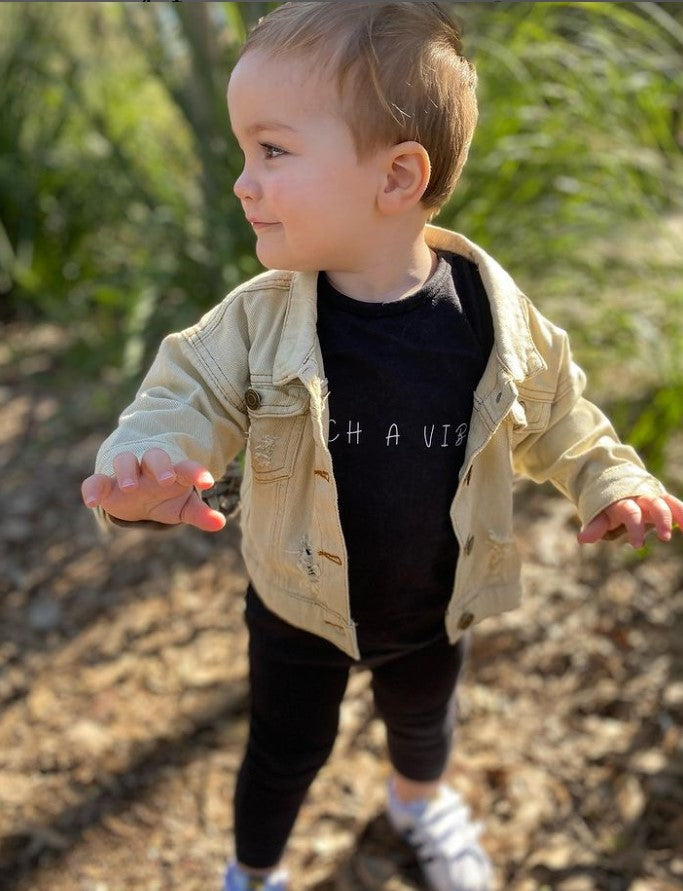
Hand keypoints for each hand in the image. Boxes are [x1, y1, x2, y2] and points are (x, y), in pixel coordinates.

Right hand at [81, 448, 225, 531]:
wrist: (131, 484)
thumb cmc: (161, 493)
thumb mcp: (181, 505)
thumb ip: (199, 513)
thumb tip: (220, 523)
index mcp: (172, 471)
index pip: (187, 468)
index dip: (197, 473)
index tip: (208, 482)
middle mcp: (149, 466)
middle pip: (156, 457)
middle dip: (161, 466)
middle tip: (165, 480)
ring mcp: (126, 471)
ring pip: (125, 461)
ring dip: (127, 471)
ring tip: (130, 487)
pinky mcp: (104, 482)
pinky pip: (95, 481)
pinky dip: (91, 489)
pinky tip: (91, 502)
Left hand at [577, 493, 682, 548]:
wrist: (613, 481)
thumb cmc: (605, 505)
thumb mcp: (597, 515)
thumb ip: (594, 527)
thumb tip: (582, 539)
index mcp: (622, 502)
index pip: (630, 513)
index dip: (634, 529)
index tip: (637, 545)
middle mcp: (639, 497)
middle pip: (654, 504)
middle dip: (661, 520)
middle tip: (665, 538)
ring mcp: (652, 497)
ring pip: (668, 502)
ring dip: (677, 514)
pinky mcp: (663, 498)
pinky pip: (676, 504)